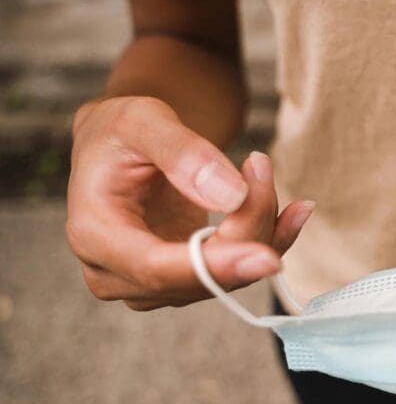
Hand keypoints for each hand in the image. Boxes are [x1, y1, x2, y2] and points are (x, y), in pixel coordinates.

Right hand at [66, 96, 313, 309]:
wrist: (121, 144)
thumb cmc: (123, 130)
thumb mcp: (144, 121)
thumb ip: (184, 155)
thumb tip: (233, 197)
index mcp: (93, 234)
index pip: (155, 269)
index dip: (215, 267)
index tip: (269, 258)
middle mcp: (115, 272)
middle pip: (198, 275)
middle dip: (246, 228)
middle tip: (261, 168)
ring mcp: (150, 282)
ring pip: (224, 277)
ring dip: (262, 231)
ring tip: (267, 174)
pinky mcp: (182, 279)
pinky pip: (235, 272)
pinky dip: (269, 241)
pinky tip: (295, 212)